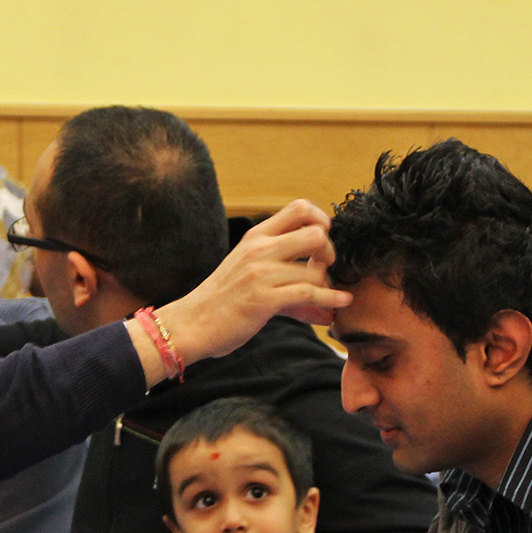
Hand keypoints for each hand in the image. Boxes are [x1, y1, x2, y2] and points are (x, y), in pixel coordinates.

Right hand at [150, 201, 348, 370]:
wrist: (191, 324)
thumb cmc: (222, 301)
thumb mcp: (249, 274)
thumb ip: (287, 279)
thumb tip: (328, 298)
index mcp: (256, 236)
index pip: (299, 208)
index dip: (320, 220)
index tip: (321, 240)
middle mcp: (259, 249)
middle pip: (315, 233)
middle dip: (328, 252)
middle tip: (323, 268)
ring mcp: (261, 274)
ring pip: (315, 270)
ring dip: (326, 286)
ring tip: (322, 296)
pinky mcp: (263, 299)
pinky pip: (309, 294)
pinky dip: (330, 300)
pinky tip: (340, 304)